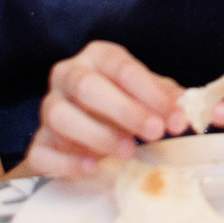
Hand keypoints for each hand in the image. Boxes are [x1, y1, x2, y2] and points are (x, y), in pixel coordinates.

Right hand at [22, 41, 186, 179]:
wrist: (86, 122)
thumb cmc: (122, 101)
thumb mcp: (146, 92)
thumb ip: (165, 98)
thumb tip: (185, 111)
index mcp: (97, 57)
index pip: (122, 68)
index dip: (150, 92)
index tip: (175, 114)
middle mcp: (67, 75)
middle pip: (87, 87)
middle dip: (124, 111)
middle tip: (155, 132)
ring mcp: (48, 107)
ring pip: (60, 116)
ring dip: (97, 135)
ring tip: (127, 151)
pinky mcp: (38, 141)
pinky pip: (42, 150)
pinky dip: (67, 161)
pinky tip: (92, 165)